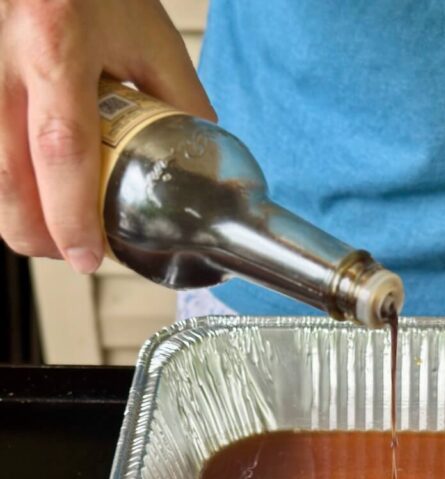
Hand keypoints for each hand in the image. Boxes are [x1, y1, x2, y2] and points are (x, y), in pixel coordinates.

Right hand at [0, 0, 215, 271]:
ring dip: (17, 216)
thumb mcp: (147, 34)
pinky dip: (5, 186)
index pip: (62, 147)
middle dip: (37, 234)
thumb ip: (178, 102)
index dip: (72, 215)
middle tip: (71, 254)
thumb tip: (203, 169)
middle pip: (6, 177)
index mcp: (57, 40)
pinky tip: (29, 192)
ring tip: (53, 229)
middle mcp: (1, 55)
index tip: (87, 256)